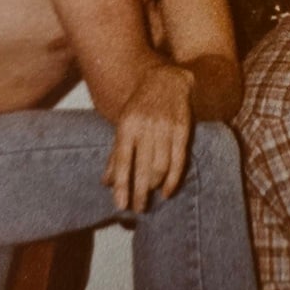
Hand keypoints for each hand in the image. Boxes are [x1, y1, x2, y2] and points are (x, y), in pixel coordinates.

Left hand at [102, 64, 194, 210]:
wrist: (166, 80)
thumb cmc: (141, 107)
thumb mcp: (124, 126)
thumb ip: (116, 154)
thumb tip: (106, 183)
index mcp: (127, 126)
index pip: (123, 161)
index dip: (122, 185)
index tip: (121, 206)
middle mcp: (146, 127)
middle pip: (142, 168)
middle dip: (140, 192)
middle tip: (138, 209)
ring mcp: (166, 127)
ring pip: (161, 166)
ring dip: (155, 185)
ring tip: (151, 196)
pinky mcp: (183, 128)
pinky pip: (179, 159)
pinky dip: (174, 178)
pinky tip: (168, 191)